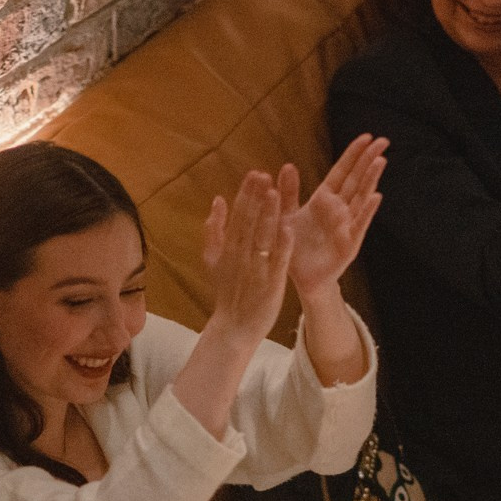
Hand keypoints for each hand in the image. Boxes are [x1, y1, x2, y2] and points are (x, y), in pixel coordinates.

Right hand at [200, 167, 292, 343]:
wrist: (234, 327)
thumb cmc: (227, 291)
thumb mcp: (212, 259)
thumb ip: (214, 230)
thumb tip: (217, 200)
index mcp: (229, 248)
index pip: (238, 215)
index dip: (247, 194)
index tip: (255, 173)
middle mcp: (241, 255)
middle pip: (249, 222)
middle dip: (256, 198)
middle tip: (264, 175)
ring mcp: (256, 269)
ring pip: (262, 238)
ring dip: (268, 215)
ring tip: (274, 193)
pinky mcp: (271, 283)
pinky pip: (277, 261)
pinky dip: (282, 245)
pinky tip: (288, 227)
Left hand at [283, 136, 387, 296]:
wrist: (300, 279)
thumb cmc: (295, 247)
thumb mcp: (285, 215)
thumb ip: (288, 192)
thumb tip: (287, 165)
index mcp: (325, 200)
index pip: (342, 172)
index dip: (353, 154)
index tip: (366, 136)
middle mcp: (340, 210)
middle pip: (356, 180)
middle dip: (368, 160)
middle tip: (383, 140)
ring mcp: (347, 225)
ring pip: (361, 198)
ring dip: (371, 180)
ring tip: (380, 160)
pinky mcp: (350, 244)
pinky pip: (358, 225)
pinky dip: (366, 211)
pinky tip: (375, 196)